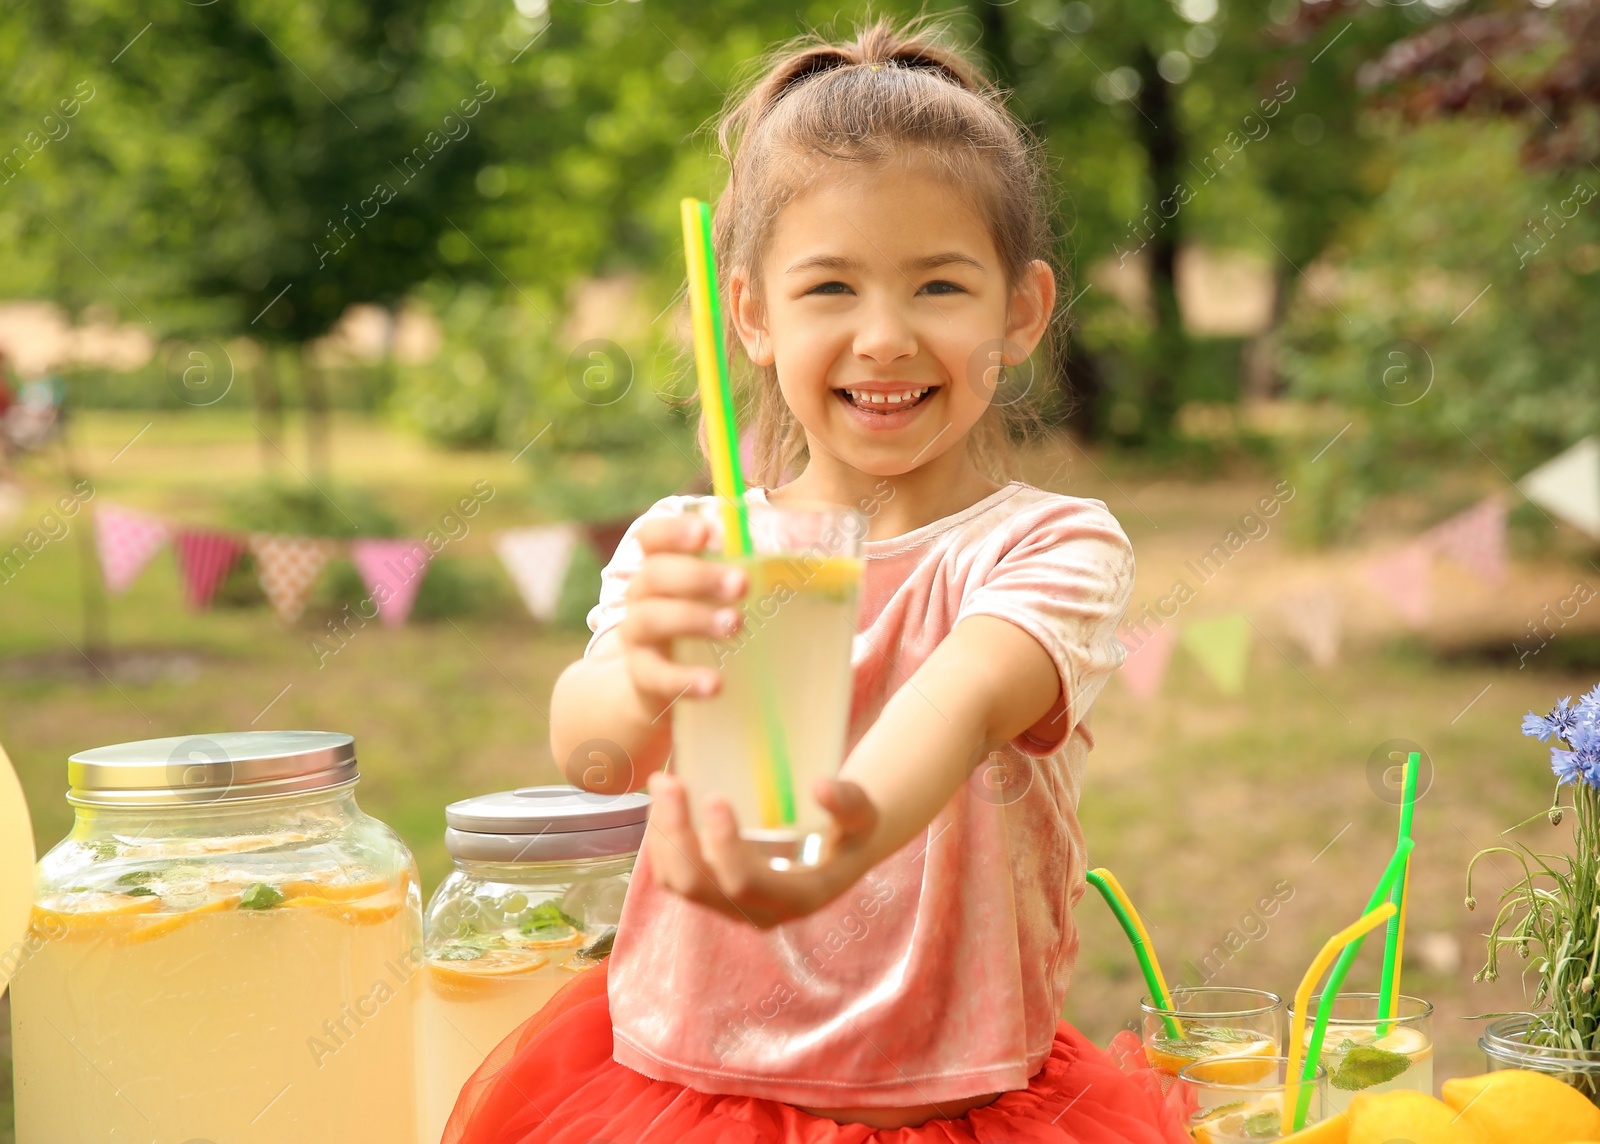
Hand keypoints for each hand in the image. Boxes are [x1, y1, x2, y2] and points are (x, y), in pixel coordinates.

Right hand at [619, 514, 746, 715]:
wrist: (664, 686)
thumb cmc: (706, 622)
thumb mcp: (727, 593)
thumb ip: (761, 569)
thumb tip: (824, 551)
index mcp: (662, 565)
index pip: (651, 537)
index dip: (673, 531)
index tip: (707, 532)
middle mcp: (641, 596)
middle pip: (656, 574)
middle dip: (699, 575)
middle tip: (742, 584)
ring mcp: (637, 636)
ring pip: (652, 618)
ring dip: (695, 618)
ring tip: (735, 625)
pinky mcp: (643, 677)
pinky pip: (656, 675)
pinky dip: (685, 679)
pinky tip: (714, 684)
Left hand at [644, 771, 881, 927]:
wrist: (838, 847)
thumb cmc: (851, 829)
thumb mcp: (862, 814)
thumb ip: (848, 802)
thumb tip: (819, 787)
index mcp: (796, 898)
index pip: (746, 884)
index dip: (724, 846)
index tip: (715, 798)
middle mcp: (759, 911)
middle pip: (699, 886)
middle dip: (677, 834)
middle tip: (670, 782)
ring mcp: (732, 906)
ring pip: (678, 883)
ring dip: (662, 835)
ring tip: (662, 785)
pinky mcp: (715, 892)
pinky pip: (674, 875)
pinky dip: (662, 840)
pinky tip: (663, 802)